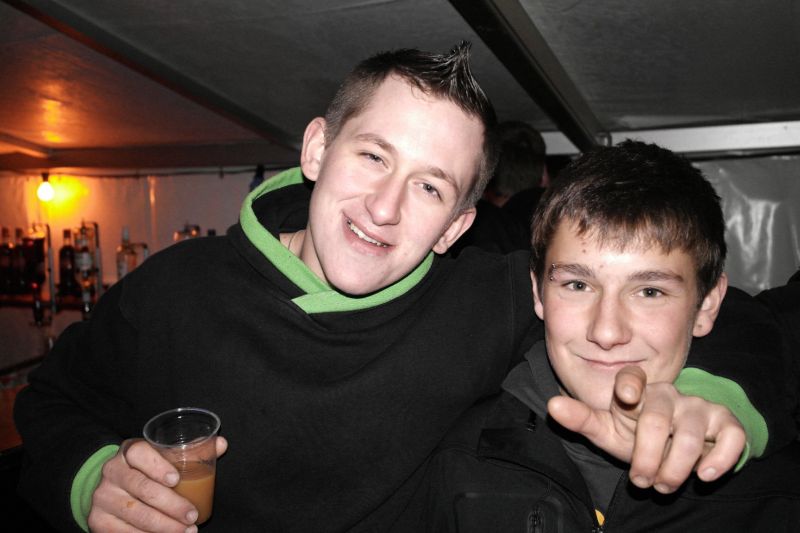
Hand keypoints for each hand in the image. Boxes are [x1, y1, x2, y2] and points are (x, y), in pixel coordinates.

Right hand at [87, 436, 227, 531]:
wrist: (112, 487)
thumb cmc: (148, 469)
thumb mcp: (164, 456)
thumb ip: (192, 450)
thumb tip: (222, 443)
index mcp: (129, 451)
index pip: (139, 453)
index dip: (157, 466)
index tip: (176, 480)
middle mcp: (112, 472)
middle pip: (142, 489)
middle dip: (171, 505)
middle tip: (192, 516)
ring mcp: (103, 498)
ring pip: (135, 514)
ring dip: (164, 527)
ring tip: (186, 531)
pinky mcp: (99, 521)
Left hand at [547, 366, 745, 493]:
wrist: (679, 448)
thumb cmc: (639, 435)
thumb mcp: (608, 430)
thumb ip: (581, 419)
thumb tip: (552, 405)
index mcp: (639, 392)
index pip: (633, 377)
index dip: (630, 383)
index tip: (626, 395)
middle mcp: (670, 395)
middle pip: (658, 419)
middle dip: (647, 456)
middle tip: (641, 480)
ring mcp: (699, 407)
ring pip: (692, 434)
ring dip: (676, 467)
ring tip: (664, 484)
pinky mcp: (726, 423)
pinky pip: (731, 436)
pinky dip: (720, 458)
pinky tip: (704, 473)